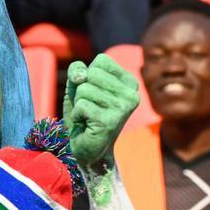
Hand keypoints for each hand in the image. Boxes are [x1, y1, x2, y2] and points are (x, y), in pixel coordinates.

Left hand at [62, 53, 139, 167]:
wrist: (87, 148)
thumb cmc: (84, 114)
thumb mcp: (78, 86)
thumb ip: (78, 71)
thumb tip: (82, 75)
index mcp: (129, 82)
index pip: (101, 61)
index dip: (87, 76)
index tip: (93, 95)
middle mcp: (131, 94)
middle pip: (91, 74)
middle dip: (81, 91)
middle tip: (89, 107)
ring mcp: (123, 108)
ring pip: (84, 89)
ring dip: (79, 104)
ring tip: (89, 117)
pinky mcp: (110, 121)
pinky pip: (81, 105)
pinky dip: (77, 115)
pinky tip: (87, 125)